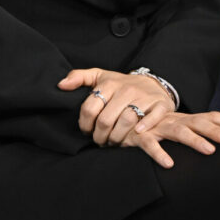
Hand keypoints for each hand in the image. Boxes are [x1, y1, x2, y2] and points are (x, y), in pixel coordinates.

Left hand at [58, 68, 174, 146]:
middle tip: (100, 141)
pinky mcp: (159, 104)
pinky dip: (144, 128)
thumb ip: (79, 77)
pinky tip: (136, 134)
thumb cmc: (121, 84)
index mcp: (109, 83)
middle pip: (106, 119)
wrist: (152, 83)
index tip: (87, 131)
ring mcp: (143, 96)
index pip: (90, 107)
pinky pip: (151, 118)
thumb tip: (60, 85)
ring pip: (127, 121)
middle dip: (100, 136)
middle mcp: (126, 89)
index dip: (85, 124)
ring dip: (117, 138)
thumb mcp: (100, 76)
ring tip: (113, 142)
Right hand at [122, 111, 219, 168]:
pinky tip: (169, 164)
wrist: (119, 114)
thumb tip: (219, 139)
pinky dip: (159, 154)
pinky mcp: (141, 136)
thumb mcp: (175, 126)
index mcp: (184, 118)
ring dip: (194, 140)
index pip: (211, 116)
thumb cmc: (152, 126)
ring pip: (178, 132)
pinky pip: (150, 145)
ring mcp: (158, 127)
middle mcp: (174, 120)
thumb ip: (193, 130)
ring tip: (209, 150)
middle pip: (199, 122)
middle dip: (216, 131)